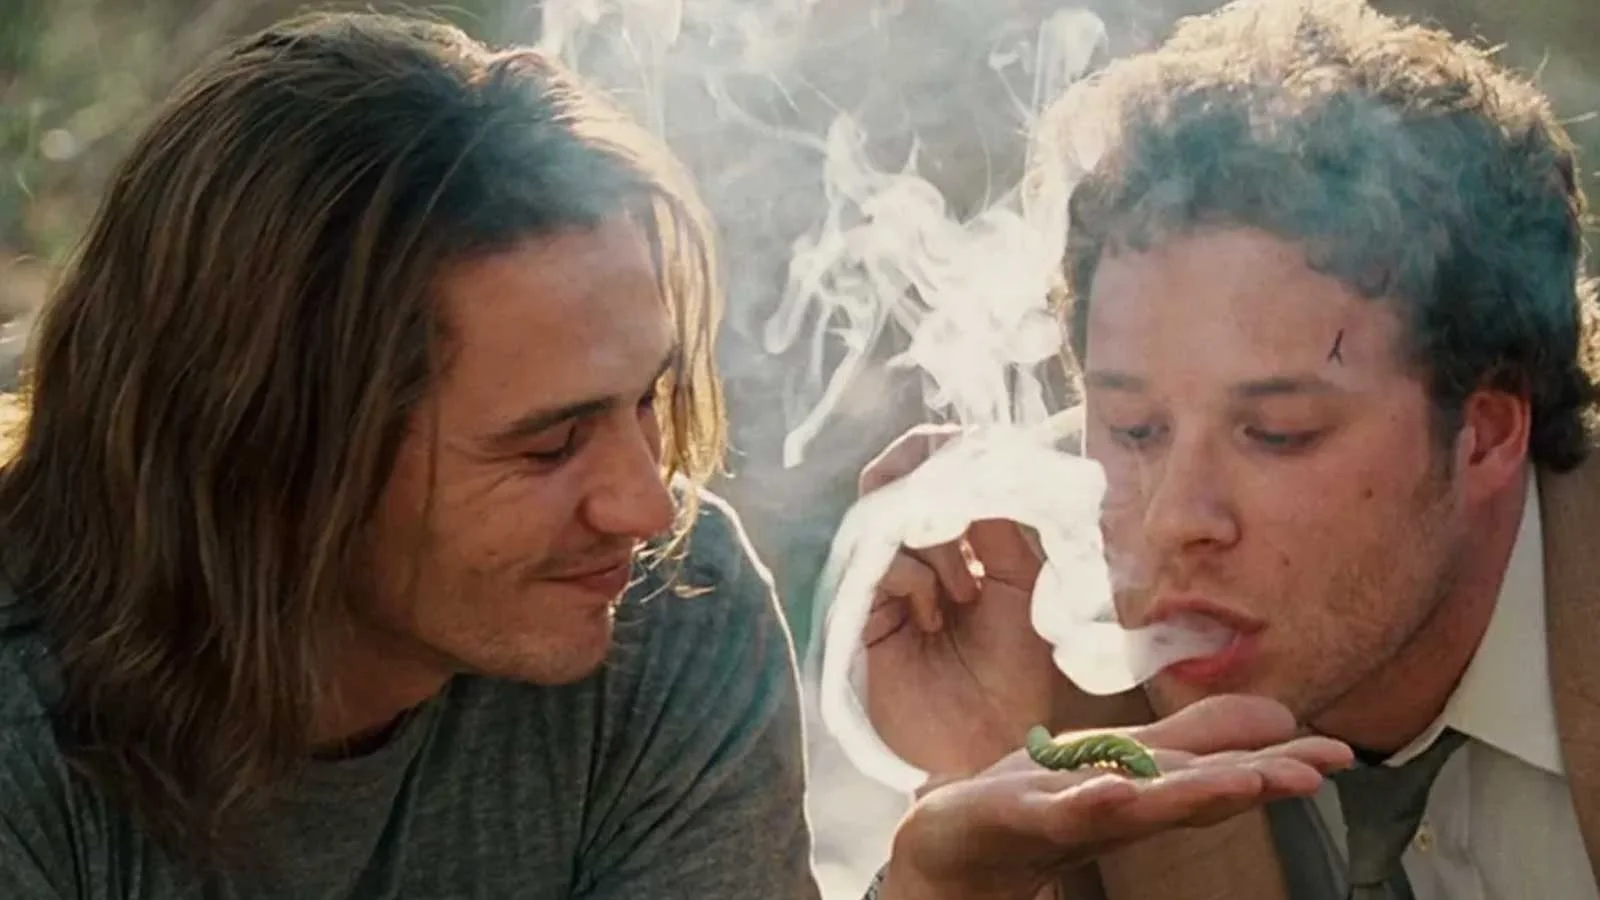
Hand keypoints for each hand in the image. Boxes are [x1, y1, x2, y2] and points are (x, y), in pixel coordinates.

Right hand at [858, 424, 1131, 778]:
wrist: (991, 738)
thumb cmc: (1015, 666)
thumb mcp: (1021, 580)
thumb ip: (998, 521)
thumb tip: (978, 455)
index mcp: (958, 534)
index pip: (938, 466)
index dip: (948, 448)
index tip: (976, 447)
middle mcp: (916, 548)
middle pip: (903, 479)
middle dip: (939, 488)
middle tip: (970, 520)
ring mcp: (885, 577)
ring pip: (891, 517)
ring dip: (936, 543)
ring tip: (965, 593)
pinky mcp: (862, 611)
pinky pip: (880, 564)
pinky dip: (913, 578)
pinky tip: (934, 616)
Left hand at [879, 695, 1353, 899]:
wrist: (959, 837)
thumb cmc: (1049, 797)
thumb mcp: (1133, 754)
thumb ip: (1200, 736)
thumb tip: (1279, 713)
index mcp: (1153, 790)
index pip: (1223, 772)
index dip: (1280, 761)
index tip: (1344, 754)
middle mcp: (1125, 808)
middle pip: (1194, 791)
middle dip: (1253, 781)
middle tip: (1313, 772)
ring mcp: (1075, 814)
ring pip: (1142, 805)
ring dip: (1192, 794)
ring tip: (1245, 780)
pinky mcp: (1024, 814)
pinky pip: (1061, 809)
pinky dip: (1091, 801)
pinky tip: (1118, 790)